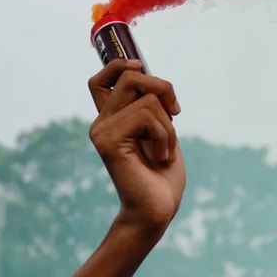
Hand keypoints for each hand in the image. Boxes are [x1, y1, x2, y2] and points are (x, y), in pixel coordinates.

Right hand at [87, 61, 184, 231]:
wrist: (156, 211)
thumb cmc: (162, 177)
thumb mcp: (162, 132)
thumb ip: (153, 107)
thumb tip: (152, 76)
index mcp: (112, 120)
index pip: (101, 80)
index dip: (119, 65)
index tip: (142, 66)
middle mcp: (101, 123)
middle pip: (130, 76)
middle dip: (163, 88)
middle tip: (175, 113)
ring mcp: (102, 131)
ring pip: (147, 98)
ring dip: (169, 124)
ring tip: (165, 149)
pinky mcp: (108, 141)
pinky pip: (148, 116)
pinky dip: (166, 135)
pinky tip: (161, 157)